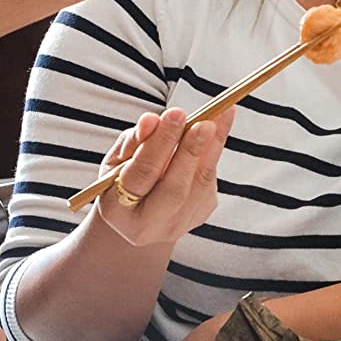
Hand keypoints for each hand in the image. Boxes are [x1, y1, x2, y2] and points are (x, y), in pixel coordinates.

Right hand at [90, 105, 233, 246]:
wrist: (137, 214)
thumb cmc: (123, 177)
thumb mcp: (117, 159)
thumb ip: (134, 140)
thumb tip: (152, 120)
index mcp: (117, 210)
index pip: (143, 174)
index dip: (160, 143)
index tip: (176, 114)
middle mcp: (148, 227)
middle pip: (175, 188)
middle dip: (191, 151)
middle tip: (205, 121)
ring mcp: (177, 225)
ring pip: (200, 184)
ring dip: (213, 146)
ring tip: (223, 113)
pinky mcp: (199, 215)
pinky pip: (209, 182)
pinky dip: (214, 152)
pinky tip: (218, 128)